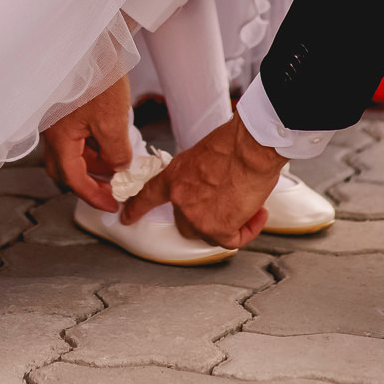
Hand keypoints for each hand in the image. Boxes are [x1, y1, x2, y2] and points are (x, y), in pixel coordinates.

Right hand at [42, 74, 132, 211]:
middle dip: (89, 181)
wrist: (92, 39)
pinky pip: (75, 135)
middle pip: (65, 168)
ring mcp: (56, 119)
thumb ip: (115, 152)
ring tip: (117, 161)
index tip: (113, 205)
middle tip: (113, 187)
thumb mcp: (112, 121)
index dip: (94, 196)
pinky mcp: (64, 107)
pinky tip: (109, 139)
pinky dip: (91, 144)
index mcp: (59, 138)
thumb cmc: (97, 77)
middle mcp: (51, 131)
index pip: (73, 179)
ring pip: (71, 152)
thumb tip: (118, 169)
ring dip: (92, 161)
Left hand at [120, 114, 282, 247]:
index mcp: (174, 176)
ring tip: (247, 201)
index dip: (137, 208)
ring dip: (231, 221)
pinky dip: (248, 228)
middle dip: (207, 217)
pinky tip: (256, 212)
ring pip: (211, 233)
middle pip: (186, 223)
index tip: (127, 217)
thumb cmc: (234, 143)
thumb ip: (197, 176)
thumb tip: (209, 187)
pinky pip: (233, 239)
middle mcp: (180, 199)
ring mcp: (197, 216)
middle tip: (227, 203)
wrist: (249, 146)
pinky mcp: (218, 228)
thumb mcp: (203, 155)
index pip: (149, 195)